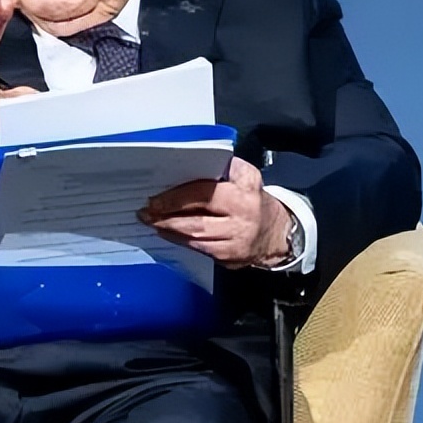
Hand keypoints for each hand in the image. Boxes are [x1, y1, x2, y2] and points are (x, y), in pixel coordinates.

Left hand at [139, 156, 293, 268]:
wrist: (276, 233)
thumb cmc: (252, 199)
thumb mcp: (245, 176)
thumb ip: (222, 168)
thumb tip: (184, 164)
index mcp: (245, 188)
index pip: (205, 192)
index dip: (177, 196)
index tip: (155, 196)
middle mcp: (243, 215)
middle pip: (198, 218)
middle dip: (167, 215)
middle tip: (146, 211)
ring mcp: (238, 240)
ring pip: (196, 236)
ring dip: (169, 229)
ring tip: (151, 221)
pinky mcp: (232, 258)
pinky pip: (200, 250)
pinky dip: (180, 241)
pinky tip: (167, 233)